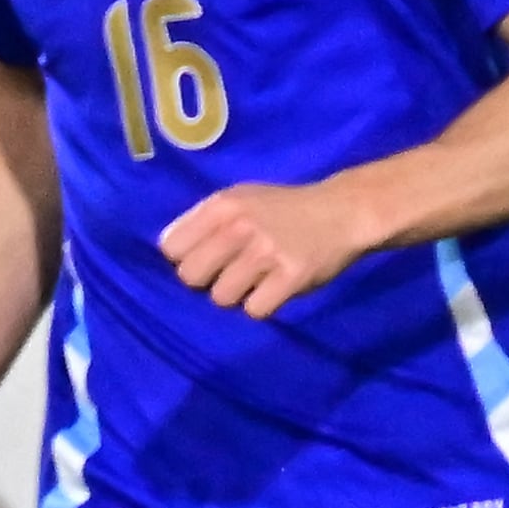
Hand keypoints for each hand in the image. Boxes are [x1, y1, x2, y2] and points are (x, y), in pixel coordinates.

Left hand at [160, 177, 379, 317]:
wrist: (343, 211)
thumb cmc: (285, 208)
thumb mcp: (241, 197)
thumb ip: (203, 219)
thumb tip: (165, 247)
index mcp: (223, 206)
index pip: (171, 248)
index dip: (185, 258)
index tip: (204, 258)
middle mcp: (240, 227)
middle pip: (190, 277)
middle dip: (206, 280)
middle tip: (231, 272)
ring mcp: (266, 253)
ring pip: (221, 298)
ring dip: (237, 294)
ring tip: (257, 278)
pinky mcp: (290, 278)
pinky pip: (255, 310)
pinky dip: (263, 305)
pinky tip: (275, 288)